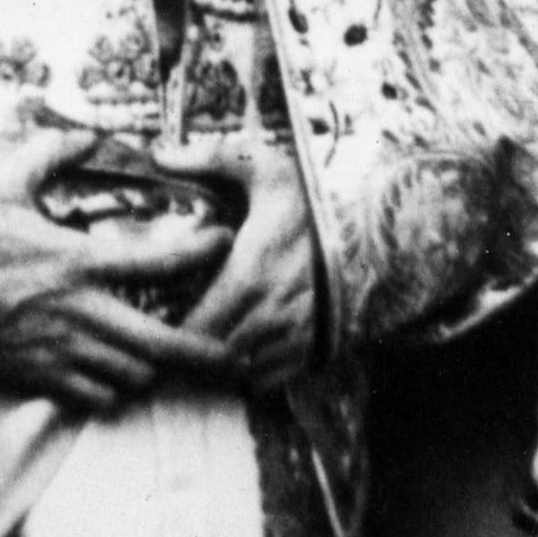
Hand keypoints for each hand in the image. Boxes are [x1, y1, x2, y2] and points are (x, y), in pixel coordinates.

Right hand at [0, 130, 233, 410]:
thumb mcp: (3, 181)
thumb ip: (50, 152)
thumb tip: (86, 135)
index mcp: (78, 262)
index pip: (160, 261)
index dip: (201, 253)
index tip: (221, 242)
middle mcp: (80, 312)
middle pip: (161, 344)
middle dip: (202, 349)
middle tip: (228, 347)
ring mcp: (63, 351)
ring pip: (133, 375)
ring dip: (155, 366)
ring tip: (164, 351)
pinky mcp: (42, 377)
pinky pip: (97, 396)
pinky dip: (116, 388)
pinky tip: (118, 372)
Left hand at [156, 136, 316, 390]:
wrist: (380, 232)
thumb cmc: (315, 200)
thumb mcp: (266, 168)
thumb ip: (211, 159)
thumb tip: (159, 155)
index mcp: (251, 274)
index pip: (196, 327)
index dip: (171, 330)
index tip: (157, 319)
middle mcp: (271, 313)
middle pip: (212, 356)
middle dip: (186, 352)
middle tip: (165, 339)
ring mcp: (294, 336)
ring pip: (237, 373)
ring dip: (213, 366)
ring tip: (194, 348)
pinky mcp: (312, 350)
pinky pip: (266, 381)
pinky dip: (244, 375)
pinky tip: (232, 354)